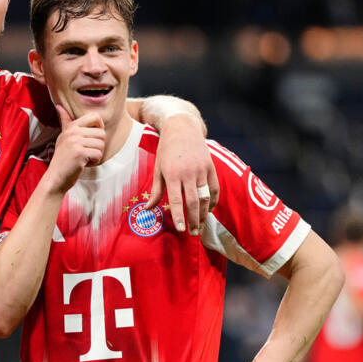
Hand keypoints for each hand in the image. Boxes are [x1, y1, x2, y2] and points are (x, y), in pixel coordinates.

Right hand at [44, 105, 104, 193]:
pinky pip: (98, 154)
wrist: (55, 178)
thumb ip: (65, 122)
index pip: (96, 117)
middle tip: (86, 152)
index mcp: (71, 126)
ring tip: (84, 158)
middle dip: (98, 146)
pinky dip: (94, 162)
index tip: (92, 138)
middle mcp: (73, 132)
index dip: (99, 128)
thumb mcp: (63, 137)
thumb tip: (59, 106)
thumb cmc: (62, 159)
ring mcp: (75, 142)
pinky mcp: (79, 153)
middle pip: (102, 133)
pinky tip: (84, 164)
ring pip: (101, 145)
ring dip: (96, 155)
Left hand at [146, 111, 217, 235]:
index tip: (182, 230)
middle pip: (194, 201)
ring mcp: (202, 170)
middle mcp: (188, 172)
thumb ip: (155, 191)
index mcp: (172, 174)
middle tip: (192, 233)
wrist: (182, 128)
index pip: (177, 200)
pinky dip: (213, 201)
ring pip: (206, 197)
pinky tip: (209, 211)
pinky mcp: (211, 167)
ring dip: (204, 214)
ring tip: (200, 226)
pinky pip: (215, 188)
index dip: (179, 216)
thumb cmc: (166, 150)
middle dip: (194, 220)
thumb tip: (148, 210)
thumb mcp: (158, 169)